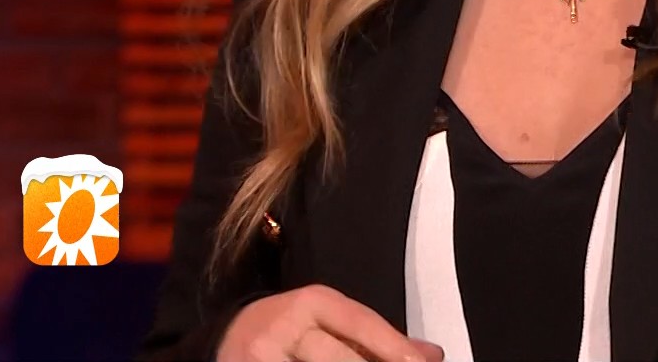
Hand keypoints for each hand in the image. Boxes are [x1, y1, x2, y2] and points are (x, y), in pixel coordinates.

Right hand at [217, 284, 443, 361]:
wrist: (225, 338)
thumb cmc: (291, 331)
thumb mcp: (329, 322)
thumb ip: (377, 338)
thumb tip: (431, 355)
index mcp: (312, 301)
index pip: (361, 324)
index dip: (394, 348)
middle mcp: (285, 326)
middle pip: (340, 359)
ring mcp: (262, 357)